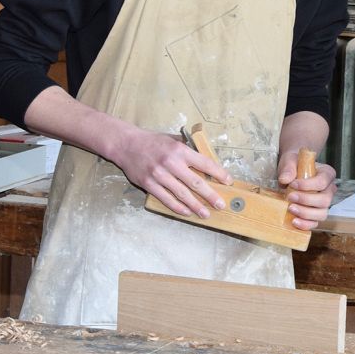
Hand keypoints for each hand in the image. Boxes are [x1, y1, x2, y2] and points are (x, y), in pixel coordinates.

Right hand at [113, 128, 233, 218]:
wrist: (126, 144)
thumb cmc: (153, 142)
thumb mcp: (173, 139)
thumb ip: (188, 149)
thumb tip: (207, 160)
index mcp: (180, 150)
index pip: (205, 163)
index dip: (218, 174)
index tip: (228, 182)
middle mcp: (171, 163)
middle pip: (195, 182)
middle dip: (210, 195)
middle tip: (221, 204)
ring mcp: (159, 175)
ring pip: (182, 194)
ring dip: (195, 206)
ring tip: (206, 213)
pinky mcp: (148, 184)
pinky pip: (166, 198)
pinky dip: (177, 207)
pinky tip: (187, 212)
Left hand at [278, 150, 336, 229]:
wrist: (292, 172)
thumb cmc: (295, 165)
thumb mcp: (290, 161)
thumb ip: (288, 168)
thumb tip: (285, 179)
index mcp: (327, 174)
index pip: (323, 182)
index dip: (308, 185)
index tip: (293, 184)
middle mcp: (329, 190)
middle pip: (325, 200)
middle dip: (306, 200)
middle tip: (290, 197)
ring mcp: (323, 204)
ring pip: (322, 213)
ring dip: (306, 213)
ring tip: (291, 209)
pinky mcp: (315, 214)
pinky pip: (315, 223)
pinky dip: (305, 224)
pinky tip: (294, 221)